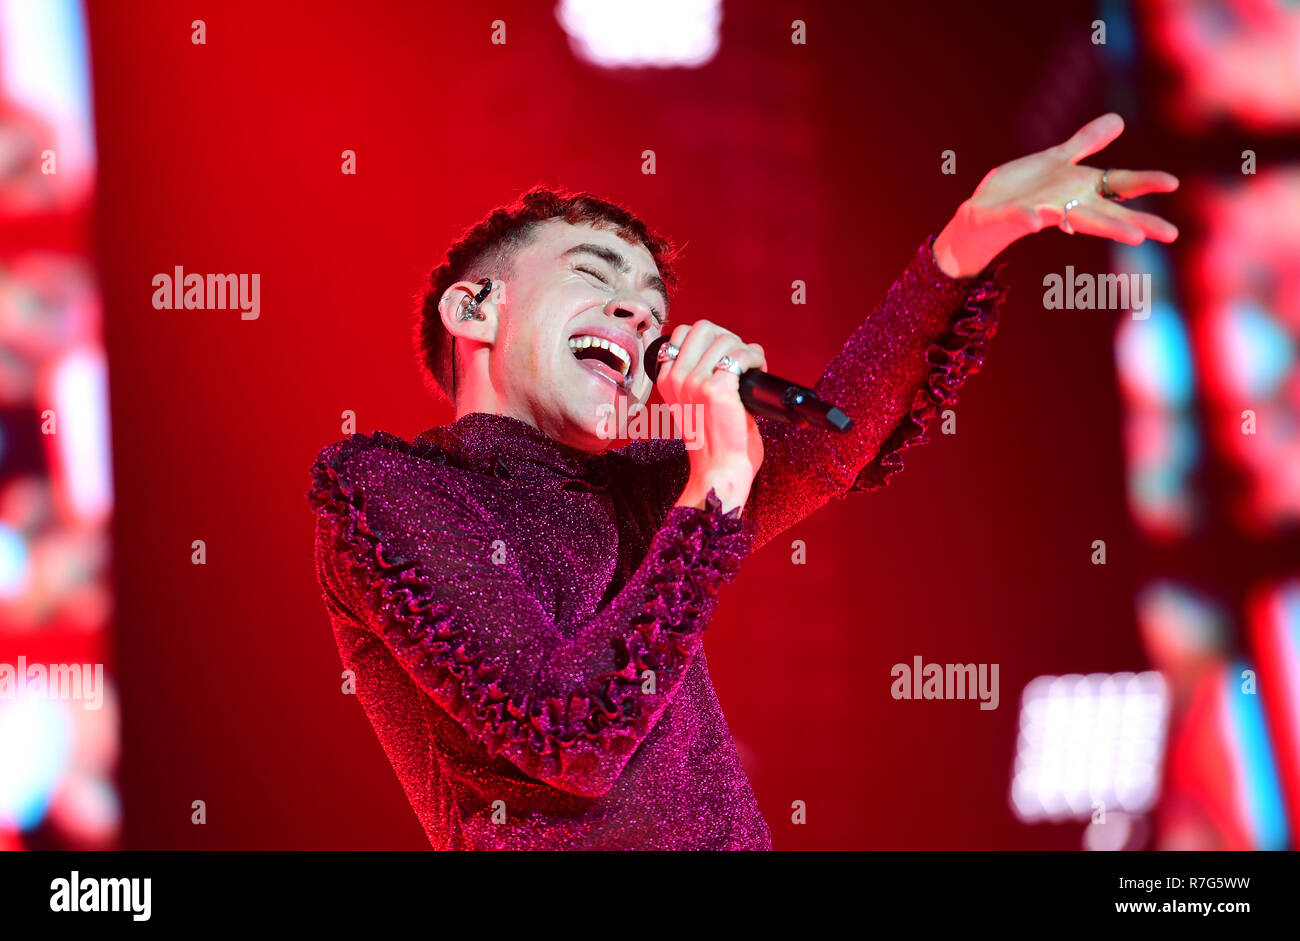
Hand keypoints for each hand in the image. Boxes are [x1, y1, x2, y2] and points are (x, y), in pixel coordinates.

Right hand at [657, 320, 766, 514]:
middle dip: (728, 337)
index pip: (683, 333)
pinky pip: (741, 355)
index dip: (709, 338)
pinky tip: (759, 371)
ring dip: (745, 350)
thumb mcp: (691, 403)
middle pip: (703, 327)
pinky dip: (756, 359)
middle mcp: (676, 378)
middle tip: (740, 359)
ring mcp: (694, 382)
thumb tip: (724, 348)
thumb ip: (696, 377)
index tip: (724, 356)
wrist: (719, 468)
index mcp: (666, 380)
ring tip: (753, 368)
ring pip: (725, 338)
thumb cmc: (713, 440)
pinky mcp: (716, 389)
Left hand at [933, 113, 1179, 277]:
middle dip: (1134, 222)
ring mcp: (1039, 213)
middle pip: (1105, 213)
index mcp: (1078, 190)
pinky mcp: (1010, 219)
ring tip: (1132, 236)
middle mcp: (1065, 205)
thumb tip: (1119, 119)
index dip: (1144, 182)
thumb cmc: (1020, 190)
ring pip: (1073, 219)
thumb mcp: (1055, 160)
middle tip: (1169, 233)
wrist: (980, 213)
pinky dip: (1029, 218)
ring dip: (1101, 225)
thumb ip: (1085, 143)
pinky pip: (1020, 219)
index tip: (1174, 183)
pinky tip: (1038, 221)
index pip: (1117, 185)